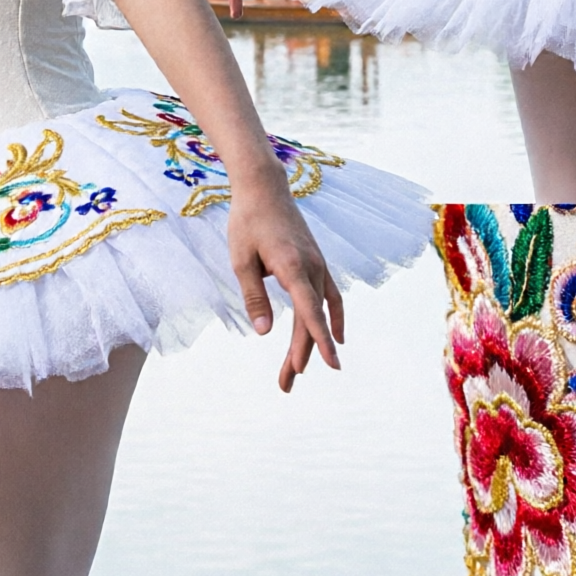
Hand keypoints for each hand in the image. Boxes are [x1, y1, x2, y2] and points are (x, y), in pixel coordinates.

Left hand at [226, 172, 343, 391]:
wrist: (265, 188)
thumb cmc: (247, 223)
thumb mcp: (241, 260)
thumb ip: (254, 295)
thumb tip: (263, 331)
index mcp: (293, 267)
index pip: (310, 312)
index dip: (319, 341)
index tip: (329, 365)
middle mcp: (313, 268)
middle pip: (311, 320)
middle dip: (300, 356)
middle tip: (285, 386)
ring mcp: (319, 266)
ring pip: (319, 312)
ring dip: (312, 343)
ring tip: (296, 372)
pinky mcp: (317, 263)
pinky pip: (330, 297)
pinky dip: (332, 318)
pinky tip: (335, 337)